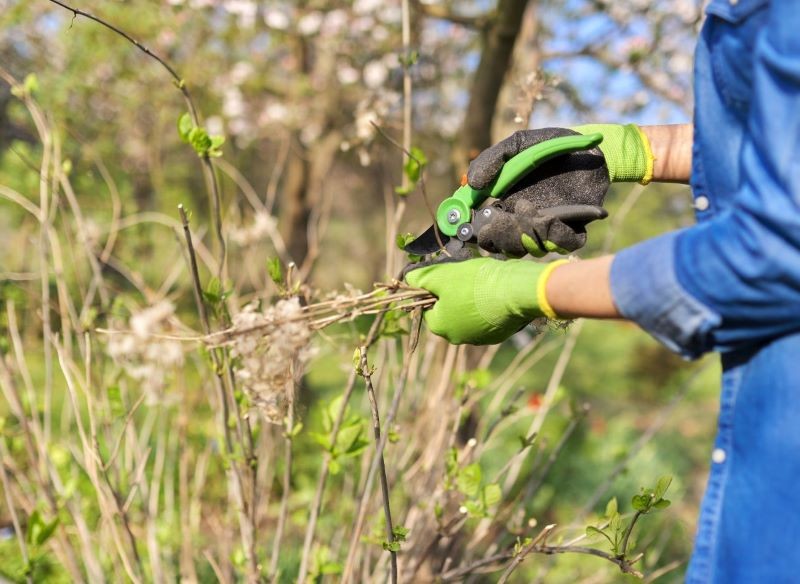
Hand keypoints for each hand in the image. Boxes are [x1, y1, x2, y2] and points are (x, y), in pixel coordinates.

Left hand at [404, 257, 564, 344]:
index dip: (435, 290)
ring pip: (469, 316)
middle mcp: (458, 338)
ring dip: (471, 302)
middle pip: (449, 313)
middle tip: (464, 279)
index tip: (446, 278)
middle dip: (454, 296)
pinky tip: (494, 294)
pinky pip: (487, 319)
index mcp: (440, 327)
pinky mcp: (498, 335)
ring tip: (481, 284)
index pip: (429, 308)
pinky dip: (488, 308)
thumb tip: (409, 280)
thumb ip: (421, 278)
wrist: (516, 293)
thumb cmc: (474, 284)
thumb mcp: (441, 276)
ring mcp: (480, 339)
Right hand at [467, 125, 652, 255]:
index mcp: (505, 206)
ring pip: (531, 248)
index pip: (483, 230)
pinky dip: (556, 235)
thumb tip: (472, 184)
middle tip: (503, 216)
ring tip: (530, 208)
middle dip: (500, 237)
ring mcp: (548, 227)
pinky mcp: (573, 228)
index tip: (469, 223)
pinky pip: (562, 244)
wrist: (589, 144)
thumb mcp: (518, 145)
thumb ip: (492, 160)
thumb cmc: (550, 144)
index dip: (473, 231)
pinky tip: (553, 216)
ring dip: (527, 233)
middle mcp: (524, 221)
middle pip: (503, 247)